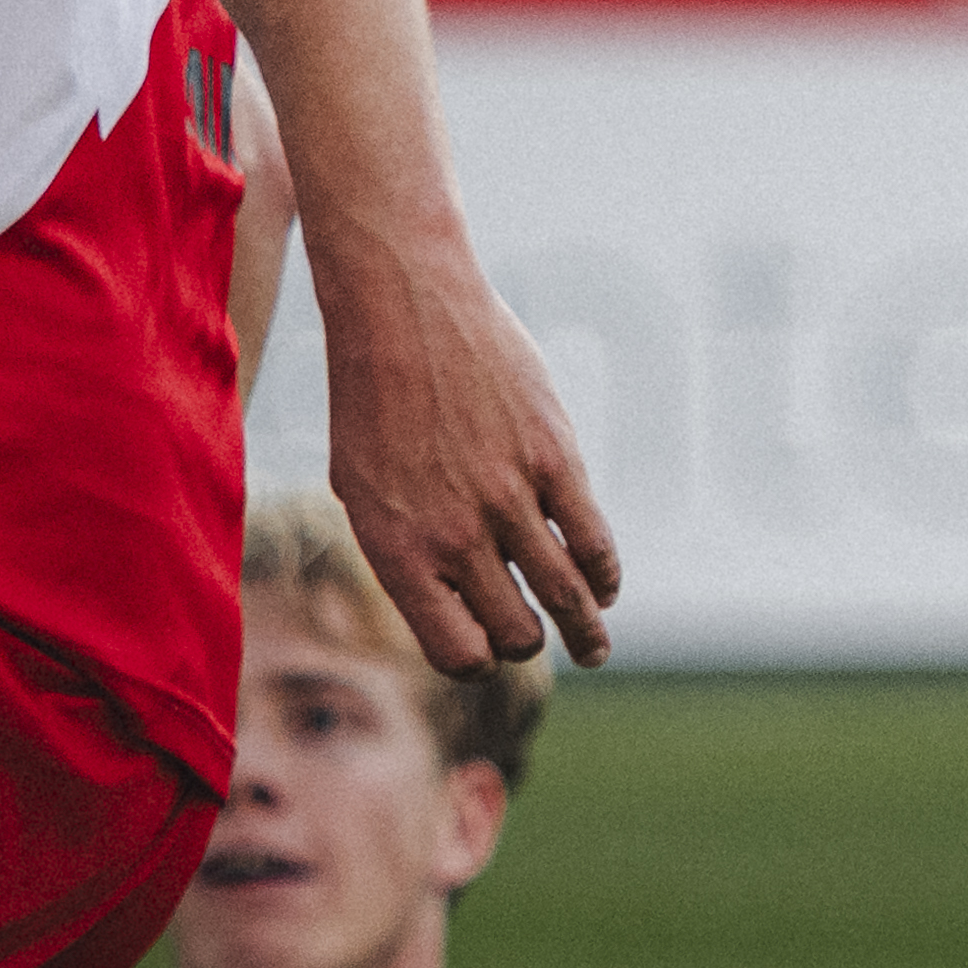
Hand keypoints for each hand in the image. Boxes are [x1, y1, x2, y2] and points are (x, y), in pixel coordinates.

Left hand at [315, 239, 618, 673]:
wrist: (403, 309)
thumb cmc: (373, 400)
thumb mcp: (363, 488)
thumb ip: (408, 550)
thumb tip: (458, 605)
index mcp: (398, 550)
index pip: (456, 651)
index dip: (475, 658)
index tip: (483, 646)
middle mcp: (454, 535)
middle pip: (516, 633)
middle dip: (527, 643)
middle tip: (539, 639)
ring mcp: (508, 499)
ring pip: (566, 597)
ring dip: (587, 632)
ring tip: (595, 649)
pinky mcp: (554, 459)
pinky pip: (594, 542)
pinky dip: (605, 576)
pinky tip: (603, 587)